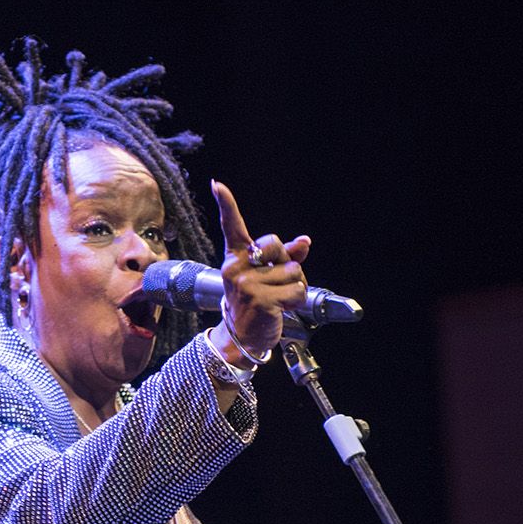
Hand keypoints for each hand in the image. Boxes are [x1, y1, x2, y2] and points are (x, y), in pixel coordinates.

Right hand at [209, 180, 310, 359]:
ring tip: (278, 300)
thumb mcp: (267, 277)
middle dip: (288, 265)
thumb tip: (305, 241)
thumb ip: (286, 256)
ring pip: (294, 273)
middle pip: (280, 249)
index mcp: (236, 258)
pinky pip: (296, 291)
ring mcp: (246, 284)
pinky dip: (296, 302)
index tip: (217, 185)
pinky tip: (281, 310)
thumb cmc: (256, 303)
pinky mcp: (260, 299)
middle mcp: (237, 268)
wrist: (242, 338)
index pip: (232, 227)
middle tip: (276, 285)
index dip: (227, 204)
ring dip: (295, 288)